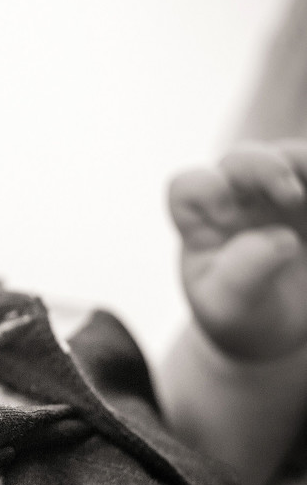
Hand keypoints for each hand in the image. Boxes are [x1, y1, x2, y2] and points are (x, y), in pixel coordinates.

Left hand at [169, 140, 306, 359]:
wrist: (278, 327)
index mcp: (202, 222)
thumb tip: (282, 240)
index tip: (226, 215)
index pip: (189, 187)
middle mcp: (238, 198)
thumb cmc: (242, 313)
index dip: (203, 188)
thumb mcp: (232, 306)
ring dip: (303, 163)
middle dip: (264, 167)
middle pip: (241, 160)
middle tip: (290, 194)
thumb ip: (244, 274)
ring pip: (291, 157)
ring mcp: (280, 193)